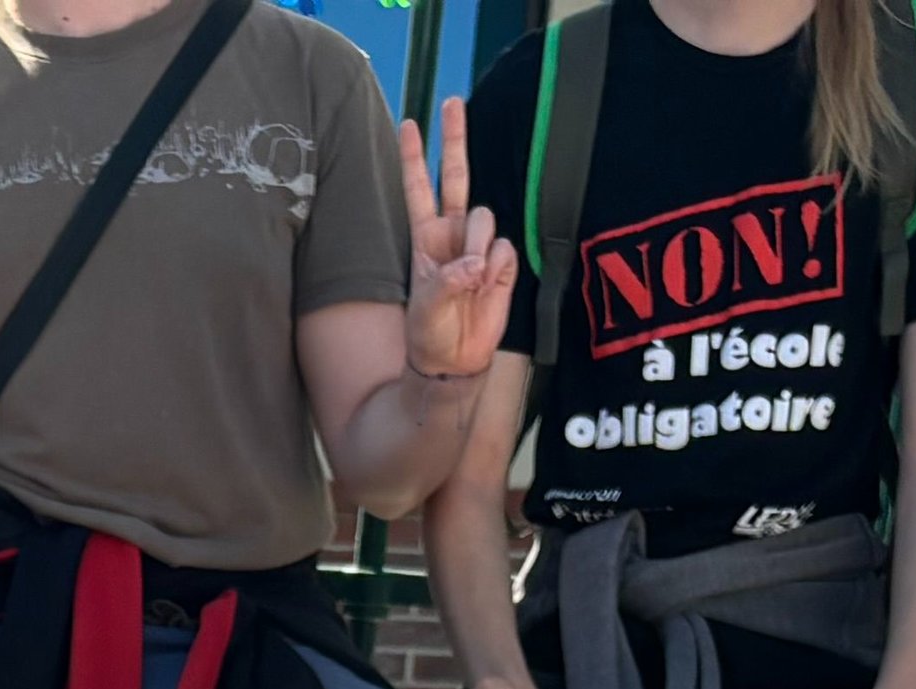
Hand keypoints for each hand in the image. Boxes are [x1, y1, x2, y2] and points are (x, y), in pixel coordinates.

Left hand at [398, 103, 515, 385]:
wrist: (455, 360)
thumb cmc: (430, 332)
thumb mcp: (427, 306)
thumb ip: (449, 279)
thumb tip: (478, 262)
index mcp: (426, 237)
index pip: (420, 188)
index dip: (415, 158)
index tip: (410, 123)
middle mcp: (454, 233)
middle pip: (458, 176)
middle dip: (455, 138)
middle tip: (453, 101)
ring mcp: (480, 245)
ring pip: (487, 220)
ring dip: (478, 249)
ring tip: (469, 286)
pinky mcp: (503, 263)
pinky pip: (506, 250)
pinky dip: (497, 271)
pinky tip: (487, 290)